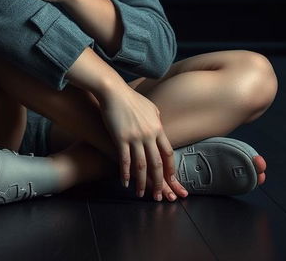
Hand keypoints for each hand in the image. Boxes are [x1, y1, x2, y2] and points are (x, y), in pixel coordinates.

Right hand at [97, 85, 187, 201]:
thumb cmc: (130, 98)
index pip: (168, 153)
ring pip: (141, 166)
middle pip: (156, 163)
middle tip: (159, 196)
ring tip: (141, 194)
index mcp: (157, 128)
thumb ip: (157, 119)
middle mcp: (148, 134)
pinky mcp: (120, 138)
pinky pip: (125, 160)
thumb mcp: (150, 107)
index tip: (172, 182)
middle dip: (159, 182)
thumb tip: (160, 127)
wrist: (113, 91)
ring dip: (142, 182)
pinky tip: (125, 183)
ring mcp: (135, 137)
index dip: (170, 170)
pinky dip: (125, 174)